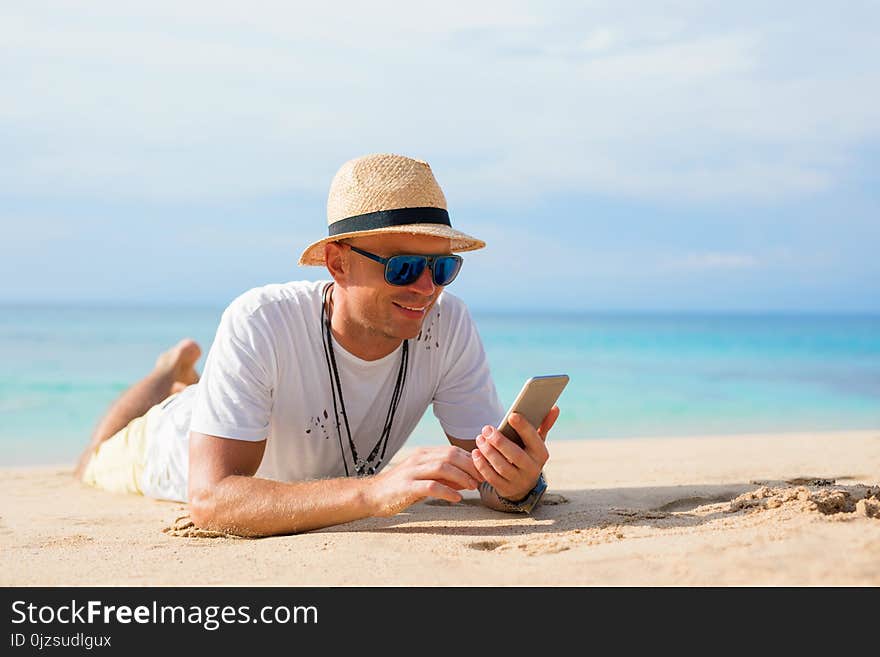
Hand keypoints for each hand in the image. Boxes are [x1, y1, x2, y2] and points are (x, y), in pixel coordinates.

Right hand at [365, 446, 484, 516]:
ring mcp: (411, 472)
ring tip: (473, 487)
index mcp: (423, 454)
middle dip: (470, 466)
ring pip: (442, 467)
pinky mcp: (406, 487)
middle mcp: (418, 459)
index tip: (483, 470)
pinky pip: (430, 486)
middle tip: (482, 478)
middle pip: (450, 455)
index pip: (452, 450)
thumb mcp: (424, 478)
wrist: (372, 495)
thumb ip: (444, 476)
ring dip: (461, 477)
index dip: (470, 459)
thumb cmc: (401, 488)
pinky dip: (447, 491)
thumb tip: (469, 478)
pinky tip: (457, 498)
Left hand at [471, 405, 559, 500]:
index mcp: (541, 454)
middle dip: (499, 441)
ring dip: (488, 452)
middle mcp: (532, 469)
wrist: (524, 485)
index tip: (511, 416)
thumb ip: (544, 425)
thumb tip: (554, 408)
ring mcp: (518, 481)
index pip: (534, 439)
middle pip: (515, 455)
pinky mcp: (505, 489)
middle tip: (487, 429)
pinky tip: (476, 453)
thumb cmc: (528, 455)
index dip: (523, 427)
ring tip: (480, 438)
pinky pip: (491, 478)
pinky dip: (482, 465)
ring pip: (502, 467)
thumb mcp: (537, 442)